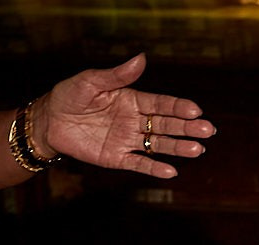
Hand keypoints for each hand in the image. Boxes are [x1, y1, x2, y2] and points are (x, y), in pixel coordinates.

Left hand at [34, 53, 213, 179]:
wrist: (50, 121)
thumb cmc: (71, 95)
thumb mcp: (92, 81)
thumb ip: (118, 75)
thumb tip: (142, 58)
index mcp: (132, 99)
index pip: (160, 104)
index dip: (178, 107)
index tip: (195, 109)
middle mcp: (135, 120)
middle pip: (166, 125)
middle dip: (187, 127)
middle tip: (207, 130)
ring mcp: (128, 140)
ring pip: (158, 144)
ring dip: (178, 148)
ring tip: (198, 150)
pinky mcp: (117, 158)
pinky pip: (139, 163)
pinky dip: (154, 168)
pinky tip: (172, 171)